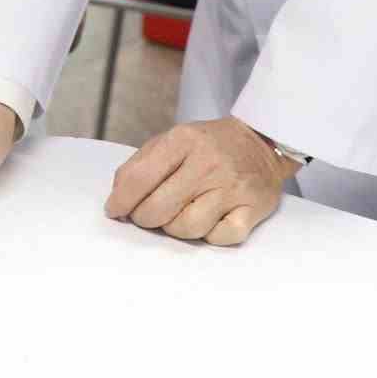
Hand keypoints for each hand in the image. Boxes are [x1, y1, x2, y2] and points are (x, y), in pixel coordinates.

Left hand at [107, 117, 298, 245]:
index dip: (121, 201)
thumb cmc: (208, 146)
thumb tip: (117, 198)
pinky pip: (220, 238)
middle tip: (147, 216)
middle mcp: (208, 162)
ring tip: (178, 216)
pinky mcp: (253, 208)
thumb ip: (141, 164)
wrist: (260, 142)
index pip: (140, 178)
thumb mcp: (172, 139)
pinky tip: (208, 221)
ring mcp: (232, 187)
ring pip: (187, 228)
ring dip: (175, 229)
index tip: (115, 211)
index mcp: (183, 140)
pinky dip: (209, 236)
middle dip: (145, 218)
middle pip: (159, 208)